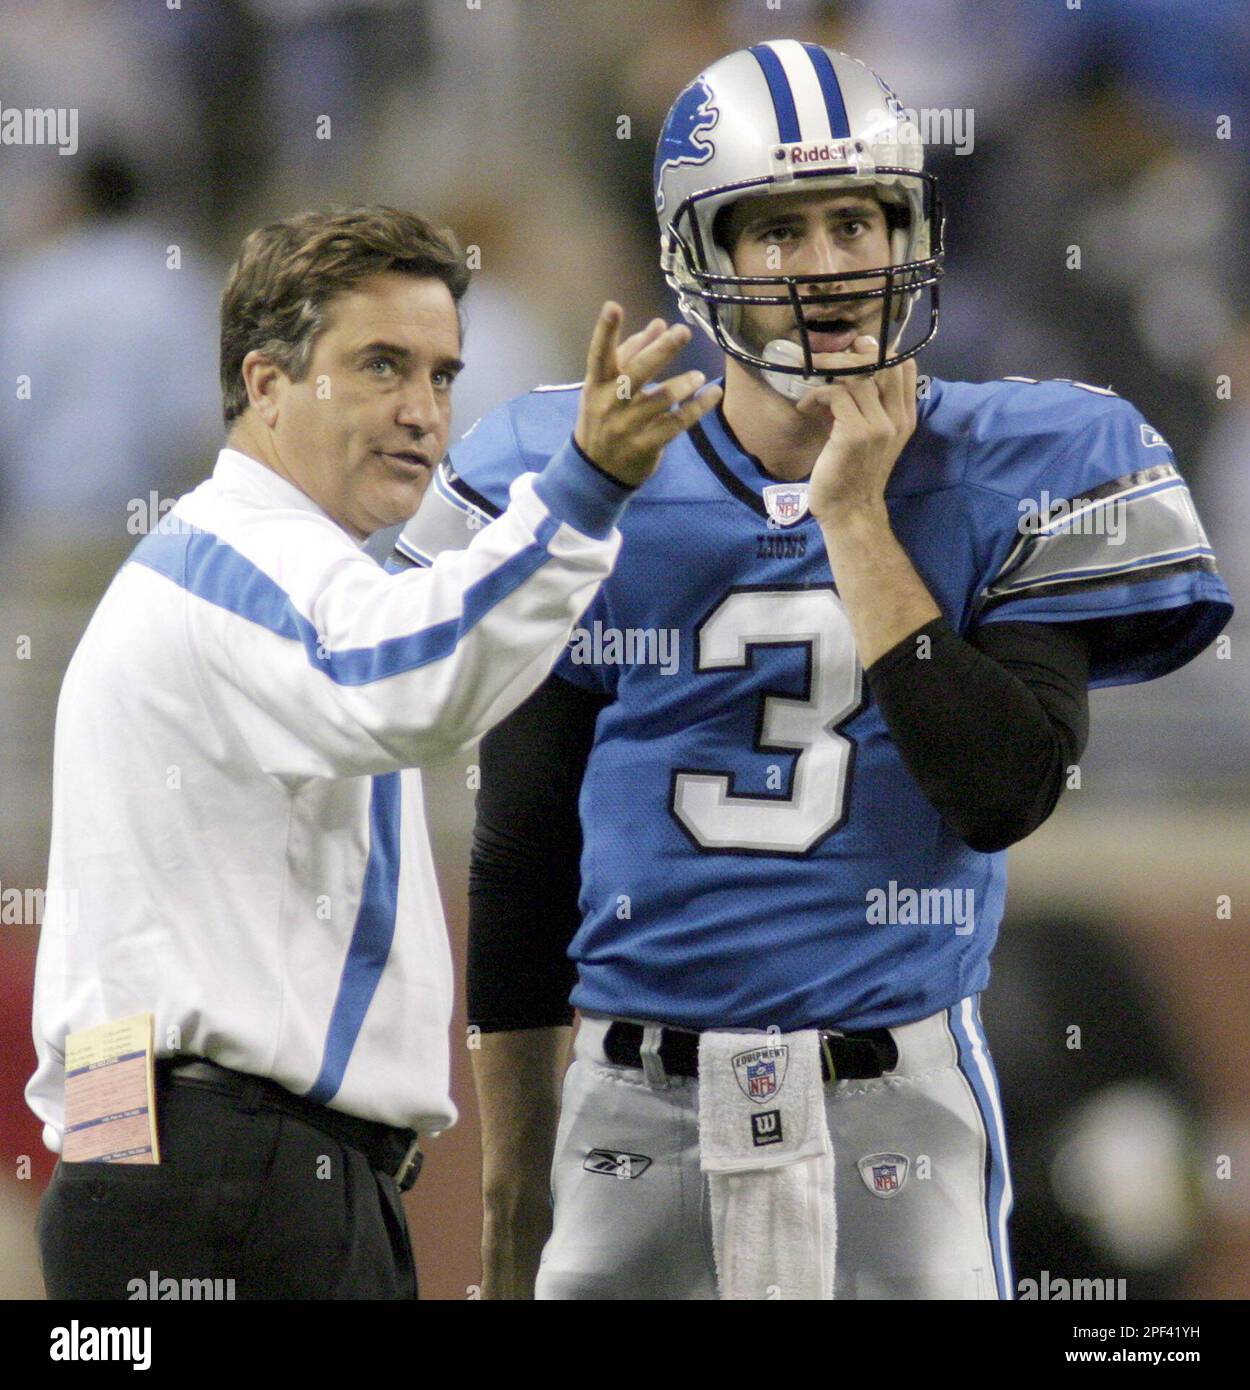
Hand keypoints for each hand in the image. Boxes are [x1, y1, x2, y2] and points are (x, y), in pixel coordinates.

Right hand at [574, 303, 721, 487]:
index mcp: (597, 384)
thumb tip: (659, 324)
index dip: (605, 331)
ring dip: (684, 384)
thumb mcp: (605, 388)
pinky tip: (712, 395)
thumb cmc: (603, 418)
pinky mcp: (646, 445)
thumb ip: (630, 354)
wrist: (596, 471)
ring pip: (660, 400)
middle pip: (636, 373)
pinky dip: (697, 407)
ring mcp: (627, 426)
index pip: (599, 354)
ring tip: (698, 377)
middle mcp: (609, 403)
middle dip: (660, 351)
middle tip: (683, 331)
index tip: (613, 305)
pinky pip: (676, 423)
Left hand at [796, 336, 916, 523]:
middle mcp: (897, 418)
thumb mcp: (870, 437)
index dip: (878, 351)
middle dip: (850, 356)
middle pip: (884, 363)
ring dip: (828, 376)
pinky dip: (816, 395)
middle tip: (823, 362)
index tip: (851, 354)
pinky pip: (836, 395)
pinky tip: (806, 408)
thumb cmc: (853, 474)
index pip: (904, 366)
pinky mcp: (856, 434)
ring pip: (857, 376)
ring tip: (811, 390)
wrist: (850, 511)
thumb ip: (870, 407)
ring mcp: (879, 426)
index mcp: (905, 417)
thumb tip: (850, 370)